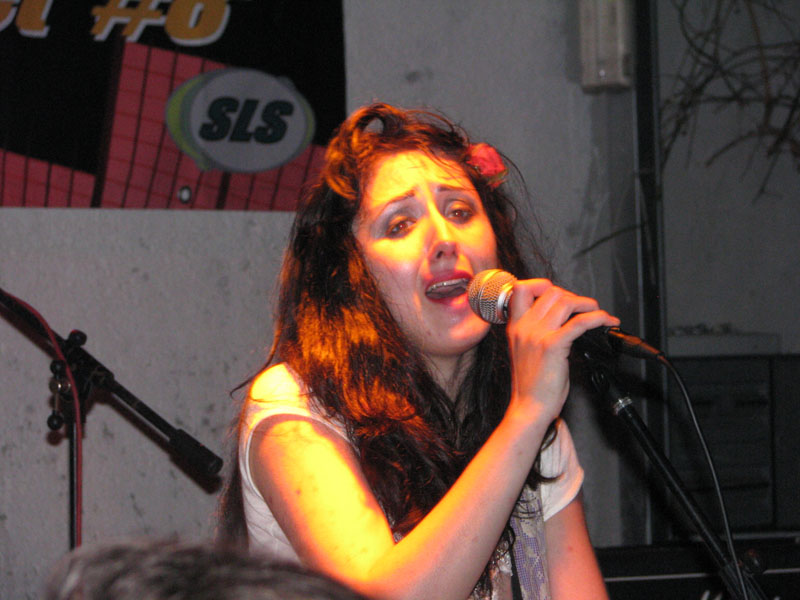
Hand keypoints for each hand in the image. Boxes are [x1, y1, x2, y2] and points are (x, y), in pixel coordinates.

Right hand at [504, 279, 619, 423]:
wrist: (529, 406)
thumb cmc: (531, 384)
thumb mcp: (525, 350)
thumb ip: (535, 331)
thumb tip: (559, 317)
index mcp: (514, 326)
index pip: (520, 288)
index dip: (542, 284)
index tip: (558, 294)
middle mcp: (523, 327)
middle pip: (550, 291)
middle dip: (572, 296)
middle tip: (584, 308)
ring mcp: (537, 335)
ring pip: (565, 301)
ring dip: (587, 304)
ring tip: (597, 313)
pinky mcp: (552, 346)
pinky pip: (579, 322)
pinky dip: (597, 318)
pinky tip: (605, 321)